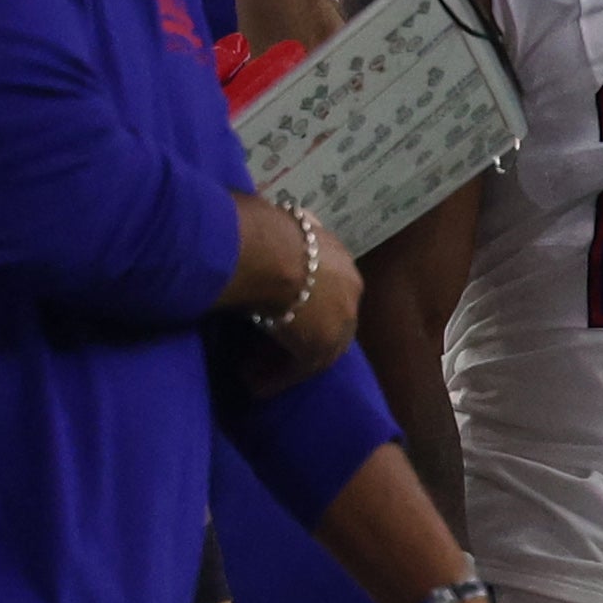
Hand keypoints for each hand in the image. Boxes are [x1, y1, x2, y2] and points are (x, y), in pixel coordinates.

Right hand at [241, 204, 359, 385]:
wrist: (263, 249)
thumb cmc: (256, 227)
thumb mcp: (270, 219)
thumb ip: (271, 225)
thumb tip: (253, 216)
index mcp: (338, 254)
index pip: (324, 283)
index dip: (301, 300)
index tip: (277, 310)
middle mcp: (350, 287)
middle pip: (325, 317)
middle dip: (299, 333)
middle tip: (267, 346)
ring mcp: (340, 319)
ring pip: (315, 345)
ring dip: (285, 360)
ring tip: (254, 372)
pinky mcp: (322, 346)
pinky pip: (300, 368)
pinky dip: (279, 378)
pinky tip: (257, 387)